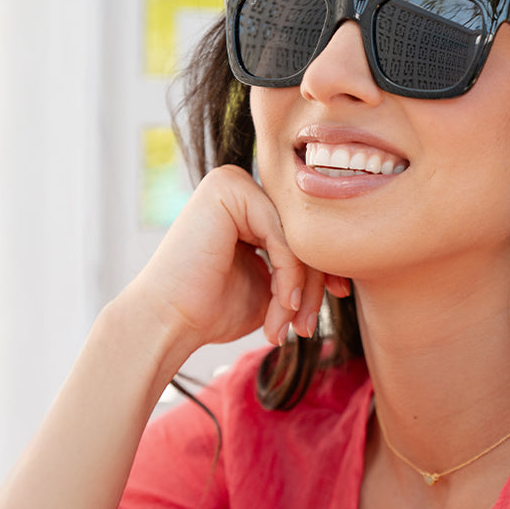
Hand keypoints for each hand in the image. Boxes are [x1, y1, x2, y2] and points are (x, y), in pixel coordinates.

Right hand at [117, 164, 348, 361]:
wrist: (168, 324)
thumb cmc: (211, 310)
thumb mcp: (270, 286)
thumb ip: (298, 267)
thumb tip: (341, 262)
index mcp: (247, 204)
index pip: (301, 232)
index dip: (323, 268)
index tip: (338, 298)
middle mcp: (240, 186)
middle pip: (301, 232)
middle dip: (312, 284)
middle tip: (307, 326)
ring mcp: (232, 182)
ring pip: (296, 235)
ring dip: (300, 287)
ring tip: (291, 325)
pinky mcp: (228, 190)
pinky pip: (282, 236)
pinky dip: (289, 275)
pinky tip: (284, 304)